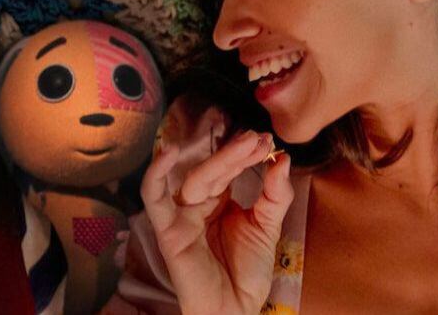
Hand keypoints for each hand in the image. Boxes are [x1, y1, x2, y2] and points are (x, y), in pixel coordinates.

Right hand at [140, 130, 293, 314]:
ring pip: (195, 179)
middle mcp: (197, 204)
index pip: (229, 170)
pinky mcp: (168, 231)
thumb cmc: (247, 273)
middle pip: (214, 171)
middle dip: (237, 154)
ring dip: (219, 160)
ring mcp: (181, 216)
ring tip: (244, 144)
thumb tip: (283, 159)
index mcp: (218, 201)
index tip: (267, 142)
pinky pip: (154, 199)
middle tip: (259, 139)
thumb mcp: (268, 228)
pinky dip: (155, 175)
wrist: (235, 310)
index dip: (246, 155)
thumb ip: (275, 195)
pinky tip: (168, 153)